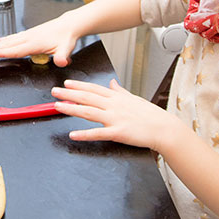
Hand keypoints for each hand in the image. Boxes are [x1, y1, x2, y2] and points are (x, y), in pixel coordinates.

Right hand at [0, 15, 78, 66]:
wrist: (68, 25)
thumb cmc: (66, 37)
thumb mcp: (66, 48)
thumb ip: (63, 57)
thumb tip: (62, 62)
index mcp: (35, 43)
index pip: (16, 50)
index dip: (3, 52)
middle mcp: (28, 38)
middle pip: (7, 45)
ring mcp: (28, 35)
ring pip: (8, 41)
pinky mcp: (29, 34)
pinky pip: (13, 37)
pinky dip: (4, 39)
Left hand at [51, 79, 177, 151]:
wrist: (164, 128)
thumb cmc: (150, 115)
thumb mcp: (134, 98)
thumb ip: (120, 91)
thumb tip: (113, 83)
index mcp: (117, 97)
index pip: (94, 88)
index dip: (78, 85)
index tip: (66, 83)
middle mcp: (113, 105)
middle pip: (87, 97)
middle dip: (69, 94)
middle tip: (54, 91)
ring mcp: (115, 118)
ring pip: (89, 111)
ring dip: (71, 108)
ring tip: (57, 107)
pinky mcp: (118, 132)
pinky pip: (98, 133)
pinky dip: (85, 134)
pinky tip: (73, 134)